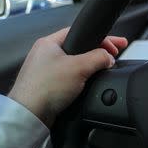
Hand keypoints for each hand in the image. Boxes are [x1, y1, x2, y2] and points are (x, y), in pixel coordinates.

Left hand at [8, 27, 127, 126]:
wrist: (30, 114)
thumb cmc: (45, 88)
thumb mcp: (79, 67)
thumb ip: (99, 58)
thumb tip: (109, 57)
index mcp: (49, 43)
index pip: (81, 33)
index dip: (102, 38)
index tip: (117, 45)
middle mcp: (45, 54)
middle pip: (80, 47)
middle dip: (99, 51)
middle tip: (114, 56)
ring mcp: (46, 70)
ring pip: (76, 63)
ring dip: (91, 65)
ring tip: (104, 69)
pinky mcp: (48, 85)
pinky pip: (71, 76)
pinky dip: (83, 77)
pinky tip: (90, 83)